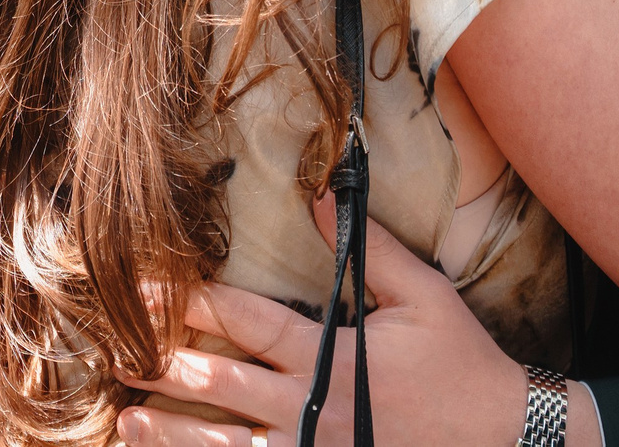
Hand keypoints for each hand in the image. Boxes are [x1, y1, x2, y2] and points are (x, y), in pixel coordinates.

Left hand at [116, 198, 536, 446]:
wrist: (505, 441)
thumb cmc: (463, 366)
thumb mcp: (426, 297)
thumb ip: (370, 249)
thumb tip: (318, 196)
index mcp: (334, 355)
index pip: (248, 321)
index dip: (192, 302)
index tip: (145, 288)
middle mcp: (314, 408)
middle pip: (221, 383)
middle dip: (162, 363)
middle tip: (113, 350)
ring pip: (227, 445)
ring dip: (172, 432)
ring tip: (124, 418)